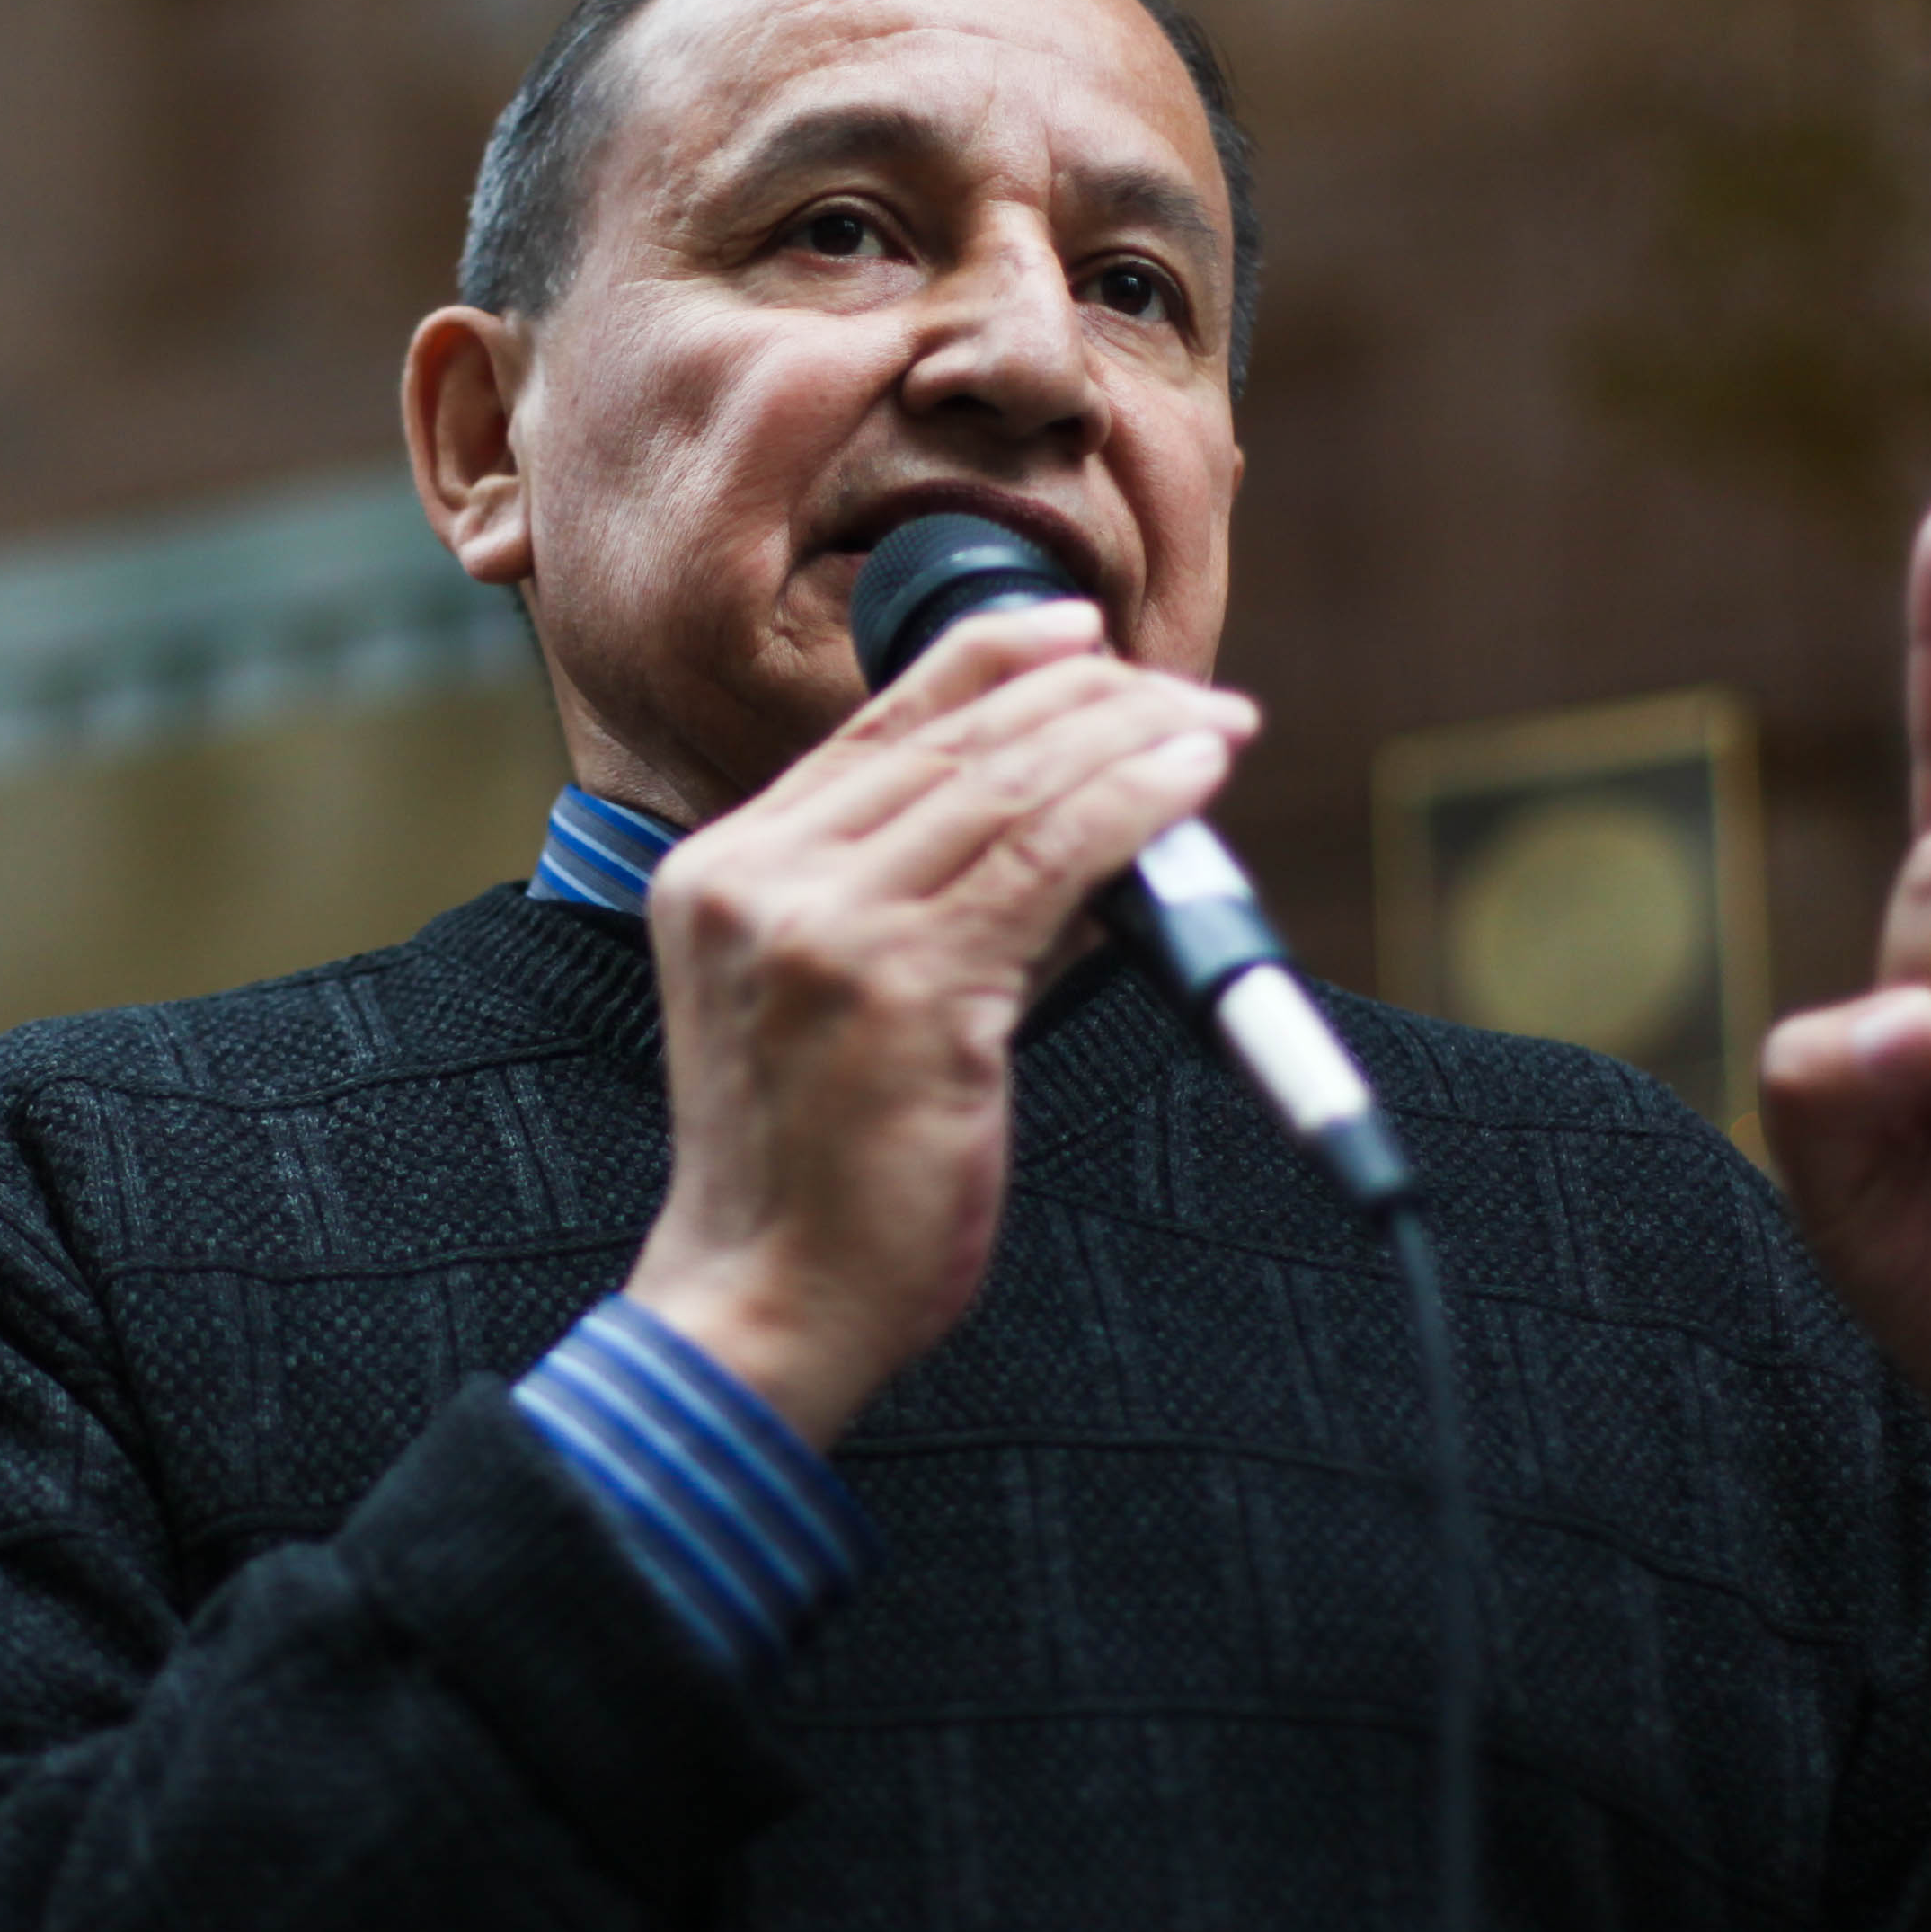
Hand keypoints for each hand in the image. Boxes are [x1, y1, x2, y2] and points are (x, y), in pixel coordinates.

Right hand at [625, 599, 1259, 1449]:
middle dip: (1084, 698)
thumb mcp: (831, 1007)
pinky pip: (1043, 860)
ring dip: (1126, 742)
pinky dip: (1131, 807)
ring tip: (1211, 728)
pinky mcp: (900, 986)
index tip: (1077, 630)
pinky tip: (1190, 782)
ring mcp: (822, 928)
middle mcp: (758, 880)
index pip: (872, 731)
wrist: (761, 1301)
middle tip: (1184, 692)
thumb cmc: (808, 1176)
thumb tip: (1073, 832)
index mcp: (719, 873)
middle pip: (947, 744)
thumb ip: (921, 910)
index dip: (985, 660)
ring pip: (1002, 788)